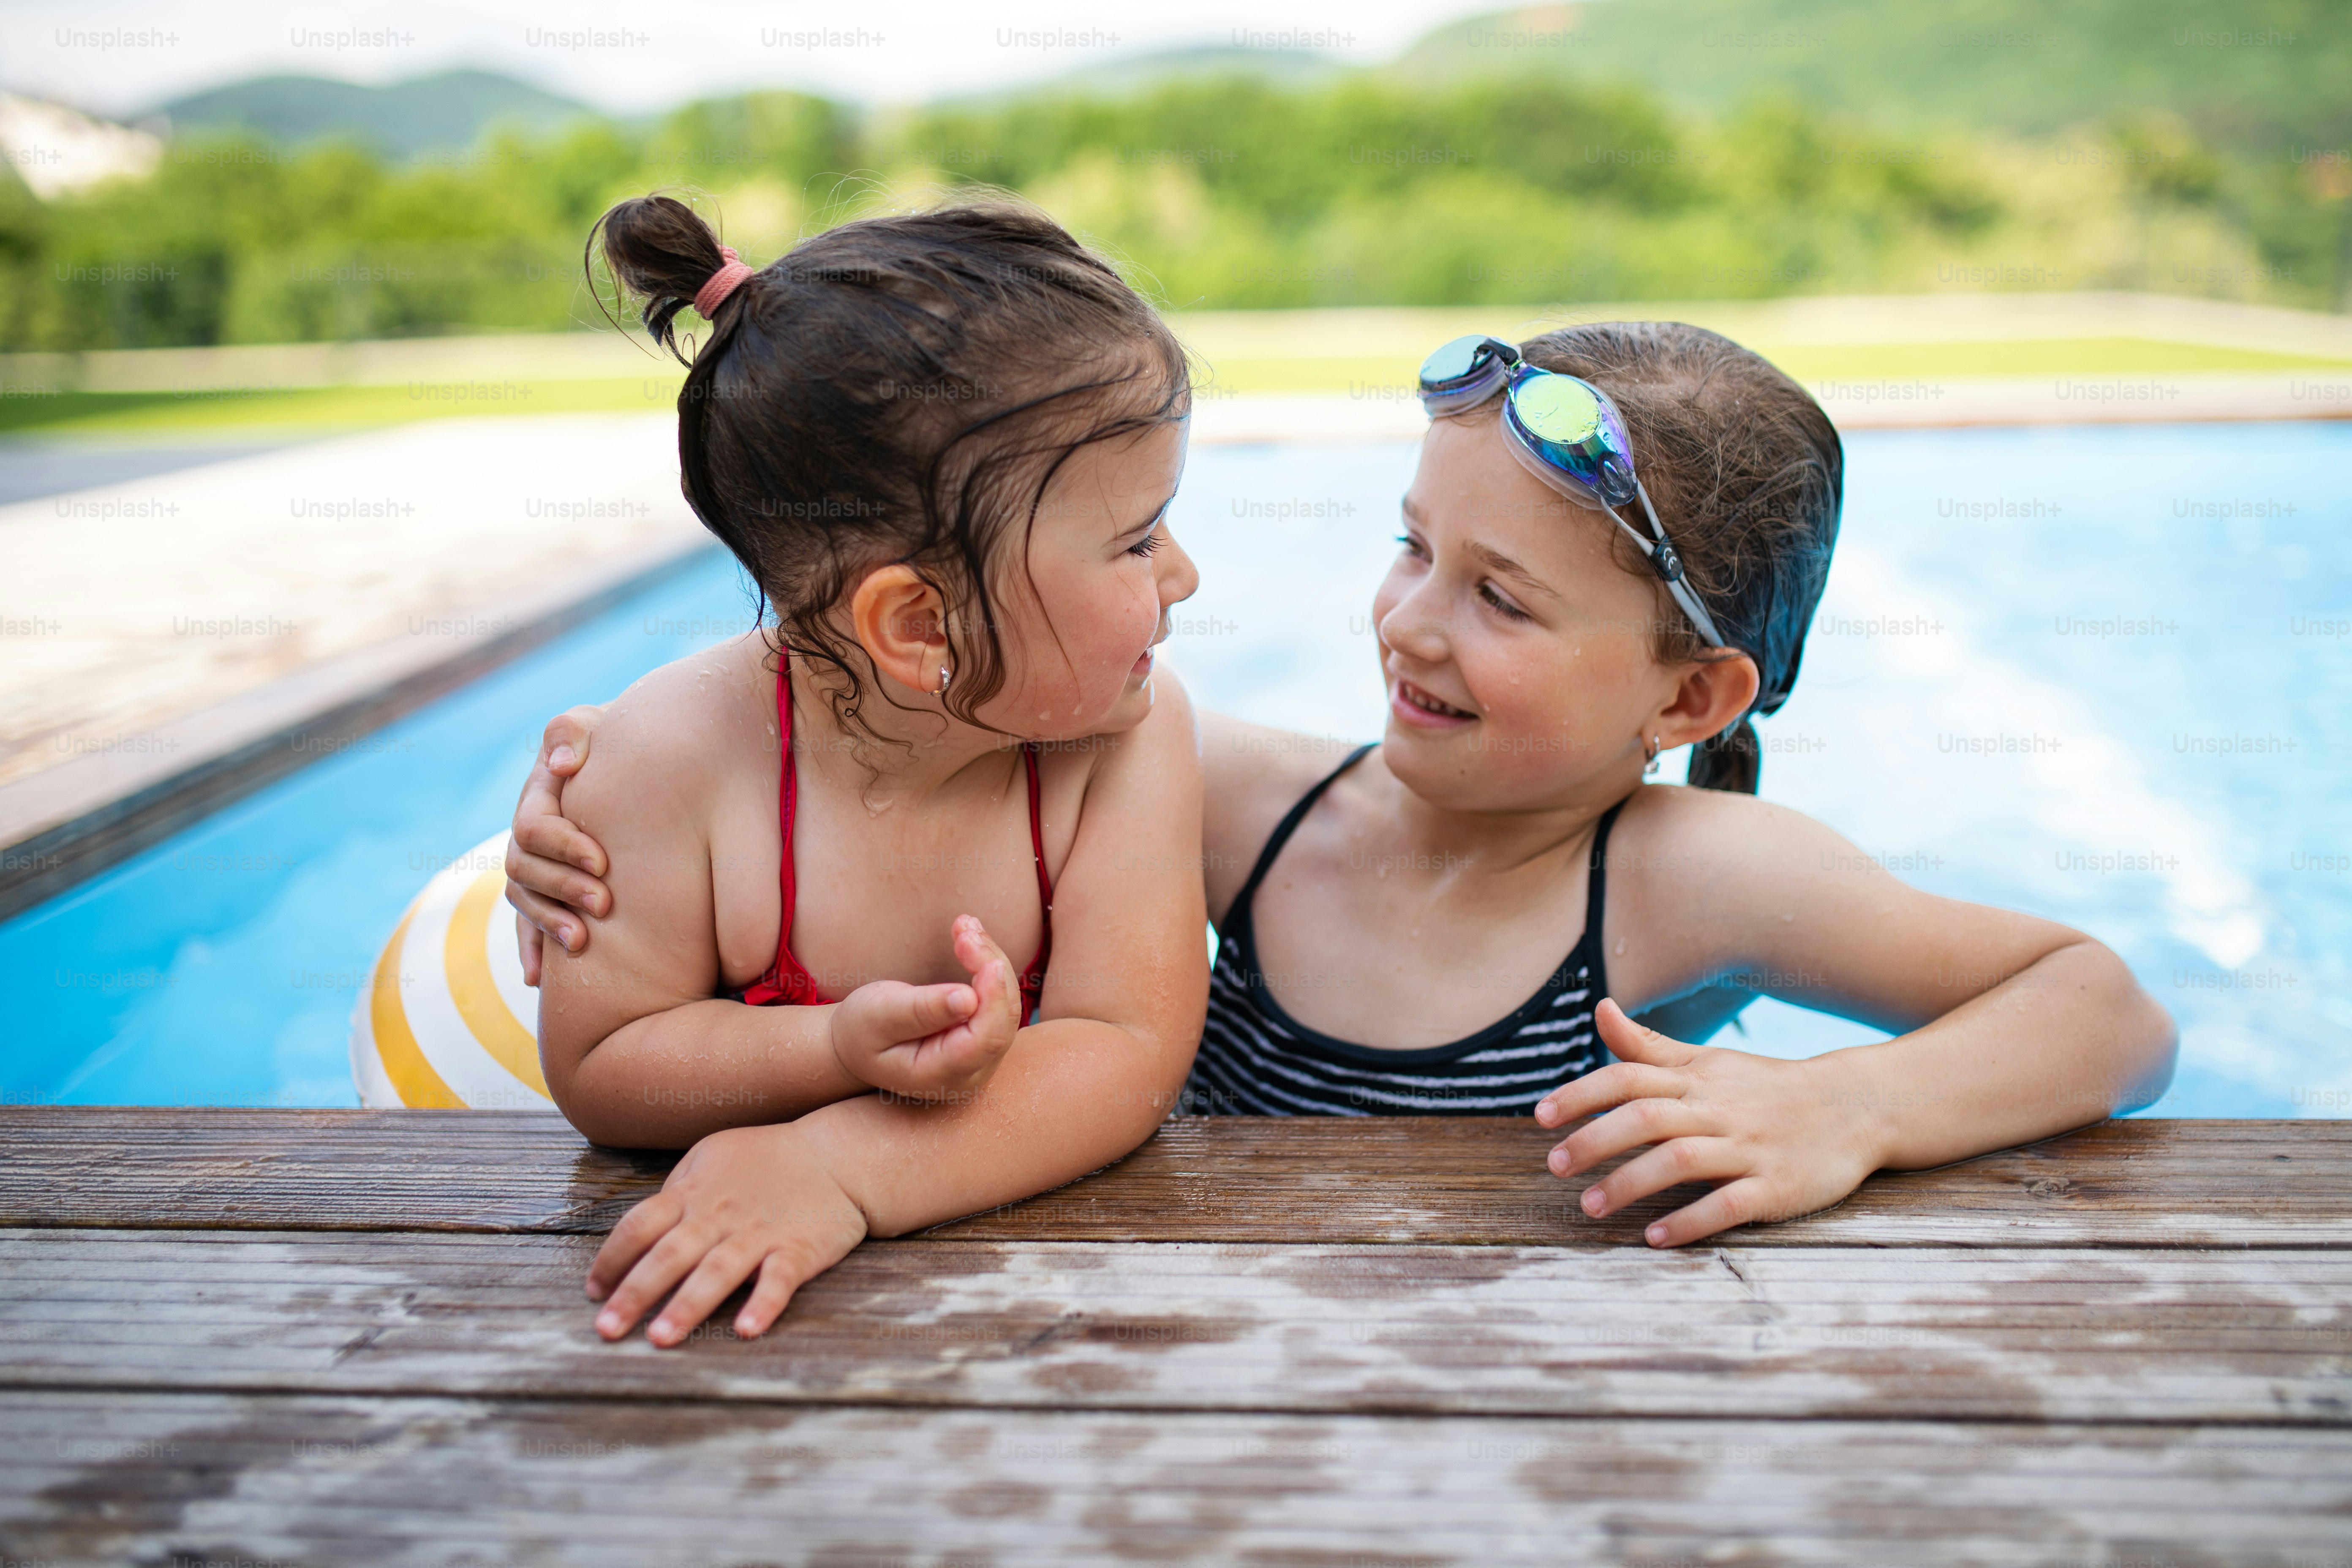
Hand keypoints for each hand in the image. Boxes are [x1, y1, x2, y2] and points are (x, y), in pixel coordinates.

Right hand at [503, 705, 614, 984]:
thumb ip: (575, 731)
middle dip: (561, 890)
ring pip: (523, 899)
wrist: (644, 758)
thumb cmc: (626, 741)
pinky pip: (528, 923)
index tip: (603, 862)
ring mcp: (536, 862)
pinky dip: (533, 948)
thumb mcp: (601, 724)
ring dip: (548, 924)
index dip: (563, 847)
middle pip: (523, 869)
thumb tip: (564, 765)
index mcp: (540, 795)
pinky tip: (539, 978)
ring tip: (582, 944)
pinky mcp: (548, 887)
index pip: (534, 827)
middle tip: (603, 905)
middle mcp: (530, 832)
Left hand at [587, 1122, 869, 1345]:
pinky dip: (764, 1303)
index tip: (595, 1292)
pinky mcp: (797, 1249)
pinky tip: (747, 1329)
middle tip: (607, 1330)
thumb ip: (677, 1192)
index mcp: (693, 1193)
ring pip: (717, 1270)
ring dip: (688, 1305)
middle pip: (668, 1254)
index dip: (611, 1259)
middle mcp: (719, 1215)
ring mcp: (759, 1233)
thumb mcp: (711, 1157)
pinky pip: (778, 1278)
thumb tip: (644, 1230)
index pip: (639, 1225)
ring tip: (661, 1339)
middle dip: (635, 1293)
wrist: (837, 1154)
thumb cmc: (767, 1158)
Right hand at [829, 915, 1022, 1101]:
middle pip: (1001, 1020)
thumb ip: (921, 1010)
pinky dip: (988, 968)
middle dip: (990, 967)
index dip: (993, 999)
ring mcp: (979, 1059)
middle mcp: (968, 1074)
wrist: (856, 1042)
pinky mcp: (981, 1039)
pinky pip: (998, 1002)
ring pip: (1005, 1007)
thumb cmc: (861, 1029)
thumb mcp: (880, 1016)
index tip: (987, 960)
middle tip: (965, 927)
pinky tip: (970, 939)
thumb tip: (968, 999)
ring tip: (965, 925)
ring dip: (990, 960)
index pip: (985, 1040)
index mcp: (939, 1075)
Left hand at [1534, 999, 1884, 1247]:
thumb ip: (1649, 1045)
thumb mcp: (1709, 1062)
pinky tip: (1655, 1237)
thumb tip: (1599, 1008)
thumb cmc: (1766, 1088)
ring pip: (1681, 1160)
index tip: (1541, 1117)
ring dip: (1630, 1183)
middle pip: (1647, 1117)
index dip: (1582, 1093)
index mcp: (1698, 1078)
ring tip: (1589, 1206)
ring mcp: (1750, 1148)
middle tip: (1555, 1165)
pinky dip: (1691, 1220)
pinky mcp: (1778, 1187)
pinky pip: (1729, 1203)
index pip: (1629, 1076)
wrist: (1857, 1106)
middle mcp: (1719, 1109)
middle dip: (1595, 1141)